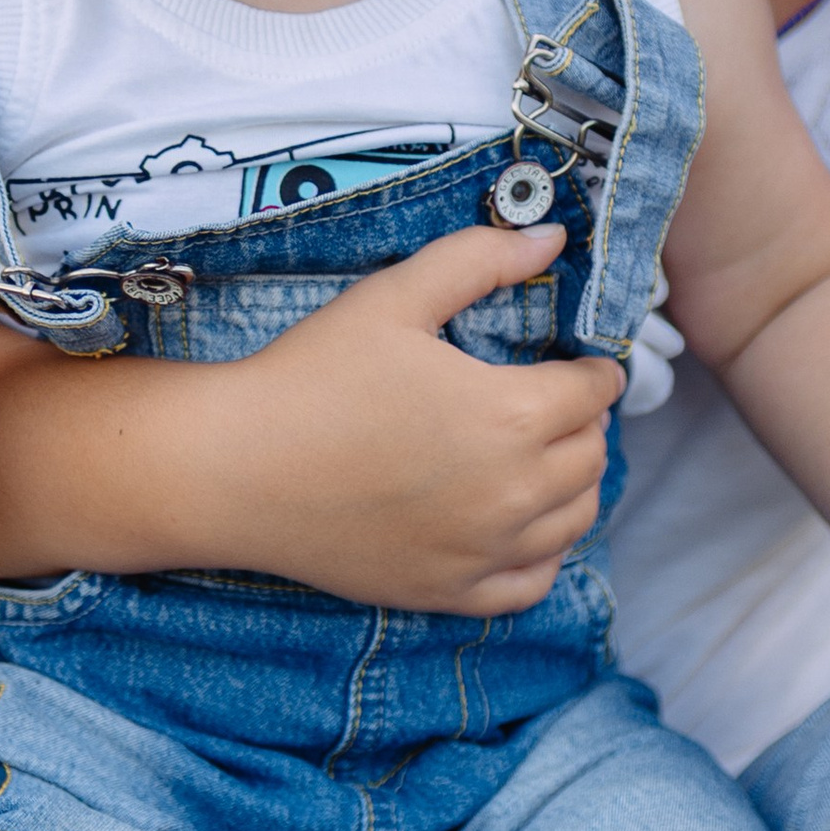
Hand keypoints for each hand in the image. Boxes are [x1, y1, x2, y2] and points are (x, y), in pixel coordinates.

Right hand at [209, 222, 624, 612]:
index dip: (593, 368)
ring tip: (543, 456)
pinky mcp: (449, 592)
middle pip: (592, 456)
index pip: (595, 392)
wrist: (234, 469)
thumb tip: (551, 238)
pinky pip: (533, 583)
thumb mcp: (394, 296)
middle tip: (553, 401)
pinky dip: (543, 552)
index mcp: (510, 416)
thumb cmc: (310, 375)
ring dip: (573, 483)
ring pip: (575, 519)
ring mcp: (483, 552)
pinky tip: (520, 524)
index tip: (578, 361)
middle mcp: (512, 493)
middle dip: (584, 421)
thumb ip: (479, 259)